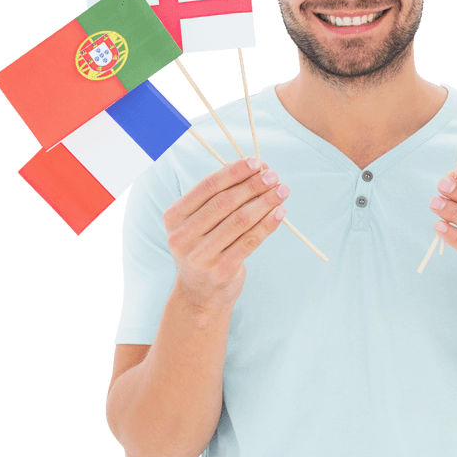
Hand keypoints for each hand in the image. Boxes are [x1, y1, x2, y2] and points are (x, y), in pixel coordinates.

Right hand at [163, 156, 288, 308]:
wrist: (200, 294)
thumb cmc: (205, 248)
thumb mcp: (199, 224)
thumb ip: (219, 199)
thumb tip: (257, 171)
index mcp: (174, 217)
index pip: (207, 187)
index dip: (234, 172)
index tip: (256, 162)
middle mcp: (183, 236)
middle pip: (224, 203)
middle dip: (252, 186)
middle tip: (274, 175)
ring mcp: (201, 255)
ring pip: (239, 221)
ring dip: (265, 202)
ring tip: (282, 191)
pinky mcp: (221, 270)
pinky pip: (250, 241)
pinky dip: (267, 225)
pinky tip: (280, 213)